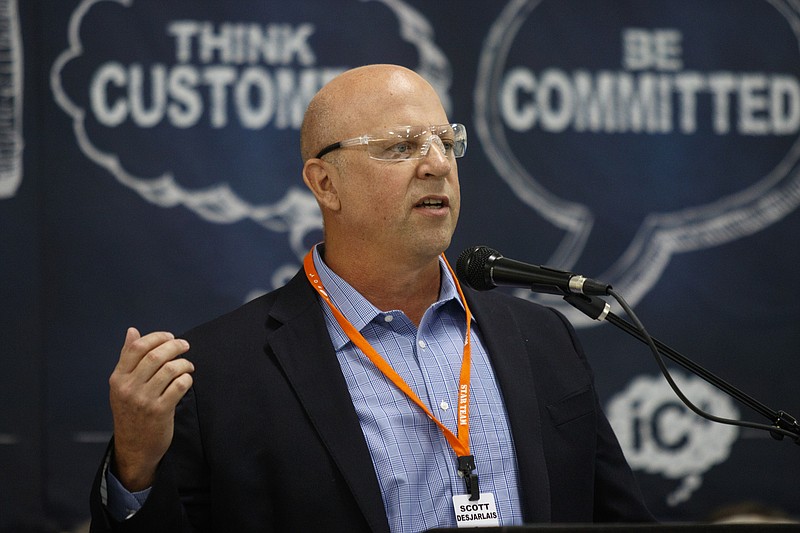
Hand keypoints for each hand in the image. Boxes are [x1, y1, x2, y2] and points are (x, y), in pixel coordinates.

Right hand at [108, 327, 193, 490]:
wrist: (134, 448)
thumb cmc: (131, 413)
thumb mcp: (122, 386)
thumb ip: (128, 358)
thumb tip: (132, 331)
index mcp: (118, 378)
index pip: (137, 348)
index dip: (157, 337)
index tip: (170, 336)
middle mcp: (128, 388)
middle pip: (156, 356)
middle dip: (175, 346)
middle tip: (185, 346)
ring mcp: (144, 400)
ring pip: (171, 369)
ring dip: (184, 363)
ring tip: (187, 366)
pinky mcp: (160, 411)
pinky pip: (180, 385)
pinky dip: (187, 379)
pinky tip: (186, 380)